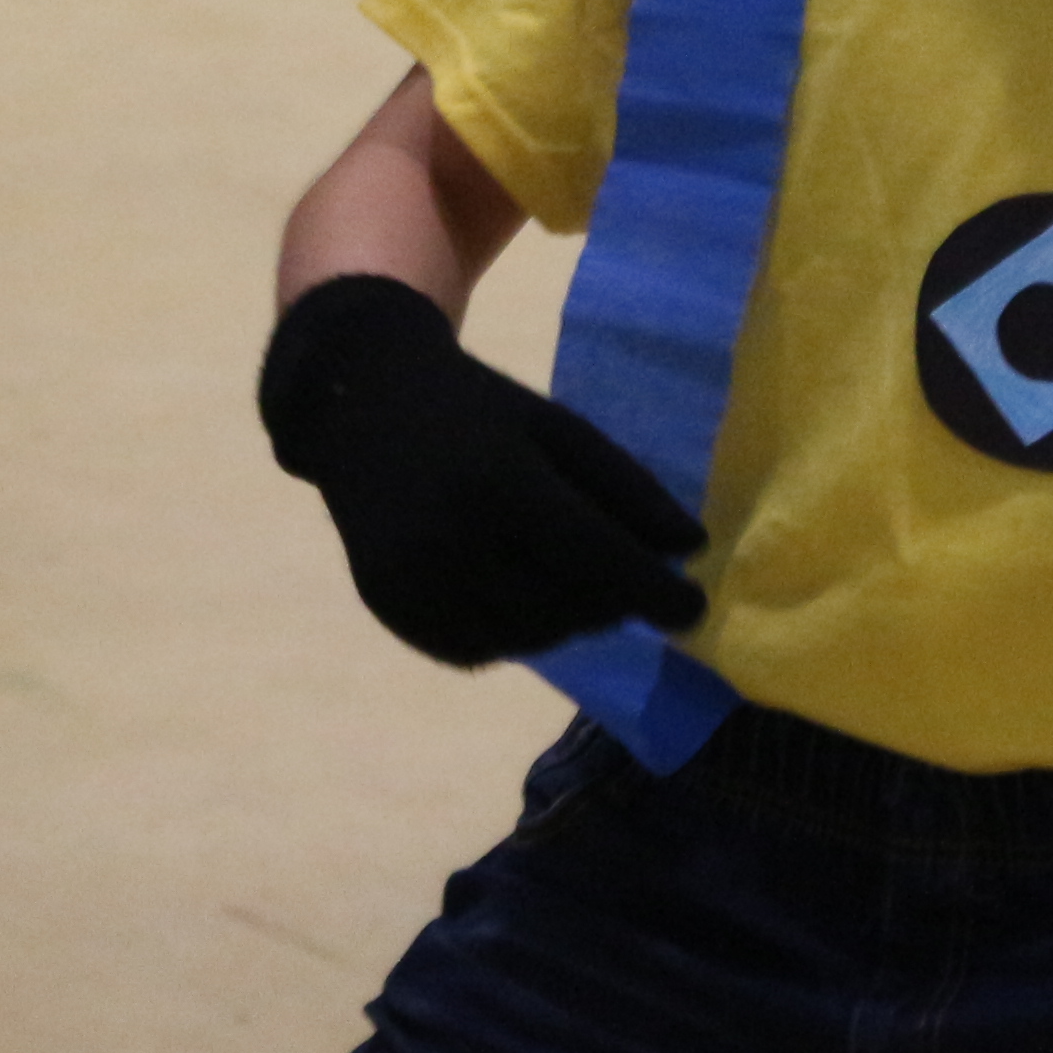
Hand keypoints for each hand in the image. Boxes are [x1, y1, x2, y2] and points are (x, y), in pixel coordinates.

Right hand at [259, 274, 707, 664]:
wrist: (358, 403)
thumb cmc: (475, 410)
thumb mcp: (557, 427)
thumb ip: (625, 487)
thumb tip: (690, 549)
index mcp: (499, 481)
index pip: (598, 559)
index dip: (655, 592)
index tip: (694, 607)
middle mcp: (450, 539)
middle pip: (564, 608)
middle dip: (612, 605)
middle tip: (632, 589)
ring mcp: (412, 581)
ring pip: (523, 638)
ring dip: (565, 624)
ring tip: (574, 586)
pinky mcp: (388, 607)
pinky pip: (474, 649)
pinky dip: (512, 634)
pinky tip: (519, 596)